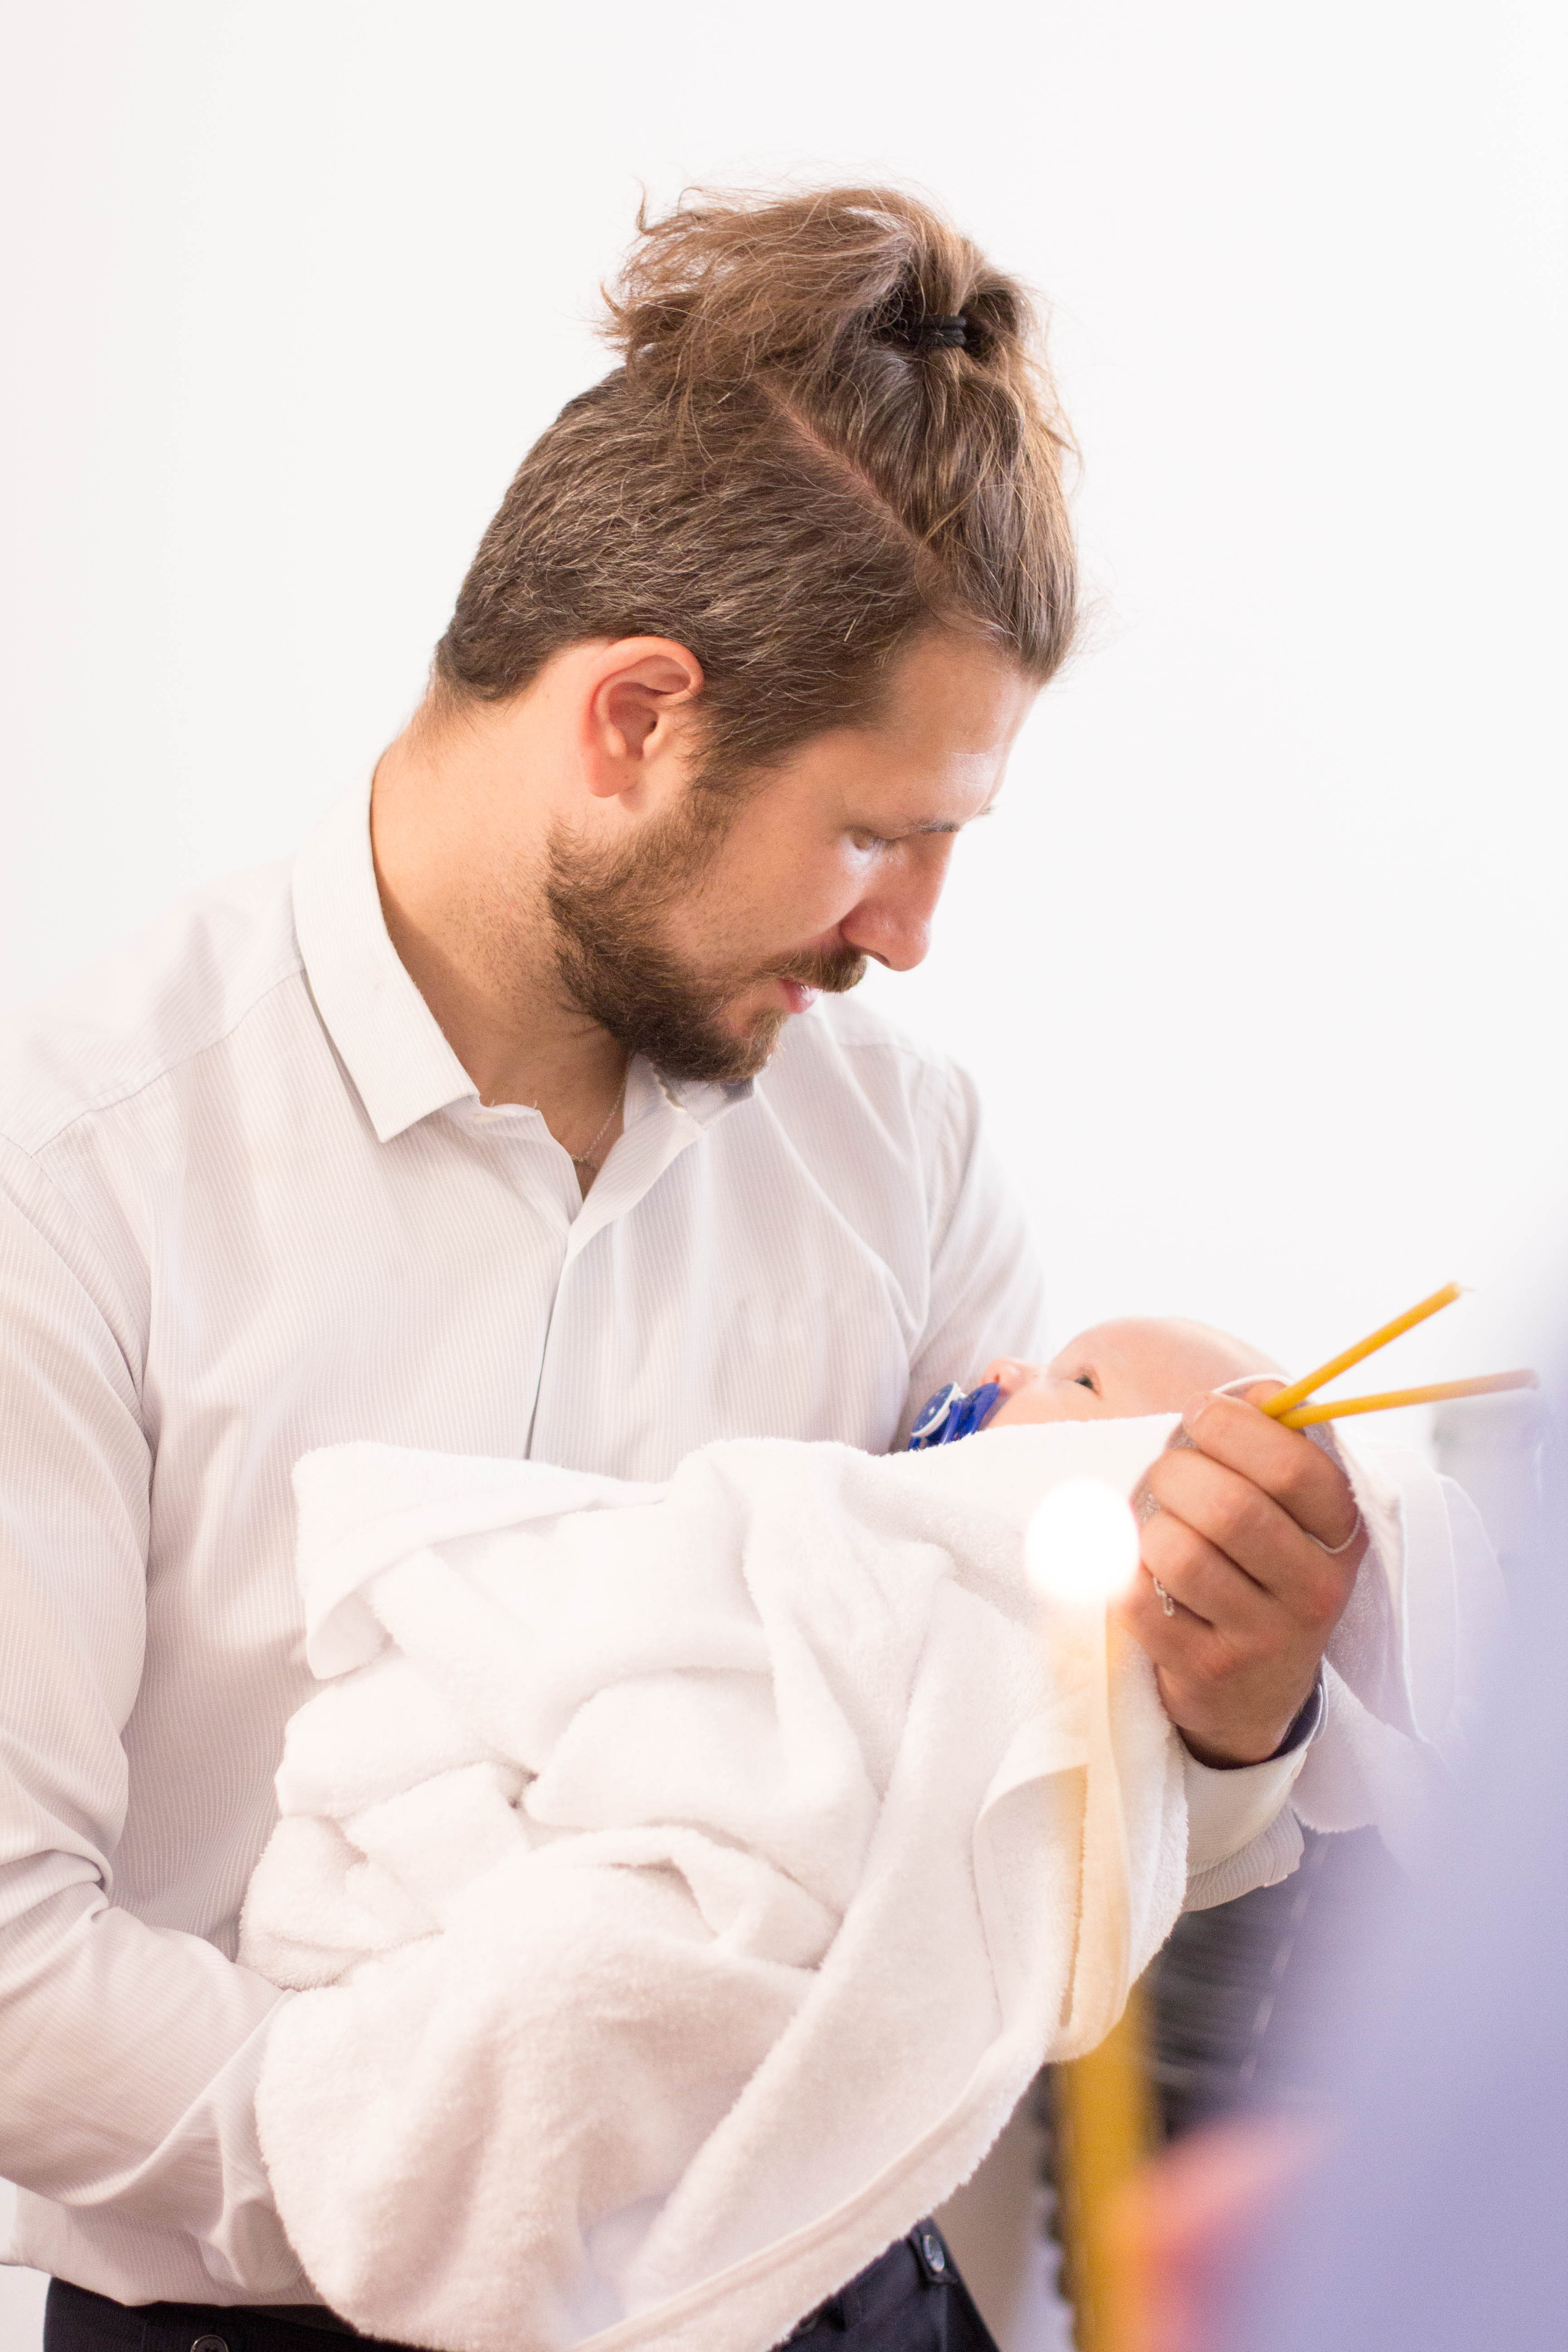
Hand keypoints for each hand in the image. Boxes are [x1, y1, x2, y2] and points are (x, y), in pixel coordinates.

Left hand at [1118, 1382, 1364, 1765]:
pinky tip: (1142, 1574)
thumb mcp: (1289, 1513)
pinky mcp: (1208, 1669)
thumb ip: (1275, 1446)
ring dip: (1151, 1528)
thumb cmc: (1260, 1570)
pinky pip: (1141, 1600)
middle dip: (1178, 1473)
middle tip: (1166, 1474)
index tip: (1199, 1414)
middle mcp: (1315, 1590)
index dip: (1234, 1427)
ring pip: (1182, 1554)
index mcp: (1341, 1535)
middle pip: (1231, 1507)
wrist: (1255, 1691)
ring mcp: (1264, 1637)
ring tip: (1158, 1530)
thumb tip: (1260, 1391)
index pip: (1293, 1466)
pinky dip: (1124, 1574)